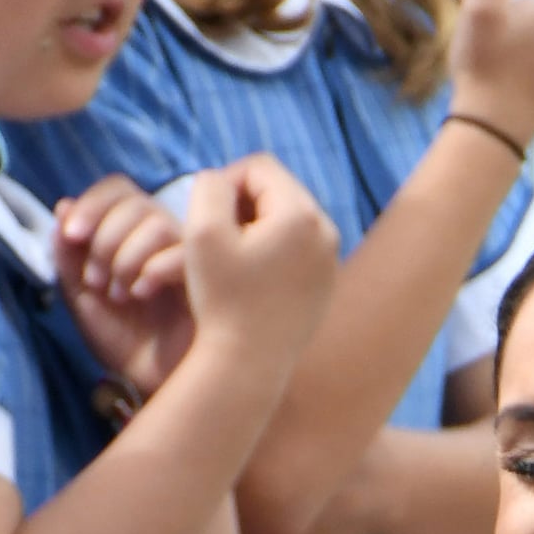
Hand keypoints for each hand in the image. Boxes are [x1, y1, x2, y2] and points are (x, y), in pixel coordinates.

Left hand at [54, 175, 193, 396]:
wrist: (155, 387)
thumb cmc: (125, 342)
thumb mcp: (82, 297)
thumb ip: (68, 254)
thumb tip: (64, 206)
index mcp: (136, 234)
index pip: (119, 190)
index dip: (92, 204)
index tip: (71, 236)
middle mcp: (165, 239)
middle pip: (136, 203)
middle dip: (105, 239)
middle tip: (96, 282)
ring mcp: (189, 258)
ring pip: (157, 223)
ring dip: (125, 256)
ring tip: (118, 295)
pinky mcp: (207, 283)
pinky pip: (182, 254)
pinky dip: (152, 269)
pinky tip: (141, 295)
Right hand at [182, 155, 339, 369]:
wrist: (249, 366)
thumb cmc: (222, 300)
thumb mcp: (202, 231)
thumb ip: (209, 185)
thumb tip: (222, 180)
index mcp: (301, 214)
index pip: (259, 167)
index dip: (225, 181)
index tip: (205, 213)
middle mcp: (326, 233)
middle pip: (279, 191)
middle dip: (243, 203)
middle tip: (216, 231)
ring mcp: (331, 262)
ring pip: (288, 220)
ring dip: (257, 226)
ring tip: (230, 253)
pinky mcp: (327, 286)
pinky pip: (297, 249)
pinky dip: (272, 251)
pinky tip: (249, 274)